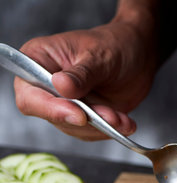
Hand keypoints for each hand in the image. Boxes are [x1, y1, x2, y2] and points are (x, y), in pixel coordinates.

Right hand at [14, 20, 157, 140]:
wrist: (137, 57)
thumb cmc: (114, 46)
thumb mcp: (99, 56)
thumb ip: (81, 74)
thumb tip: (60, 86)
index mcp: (38, 60)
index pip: (29, 96)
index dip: (51, 109)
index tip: (79, 115)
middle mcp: (46, 86)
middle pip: (54, 117)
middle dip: (87, 120)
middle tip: (112, 116)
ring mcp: (65, 104)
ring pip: (76, 129)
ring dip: (102, 127)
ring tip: (121, 118)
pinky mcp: (84, 117)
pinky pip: (93, 133)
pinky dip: (111, 131)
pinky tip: (126, 123)